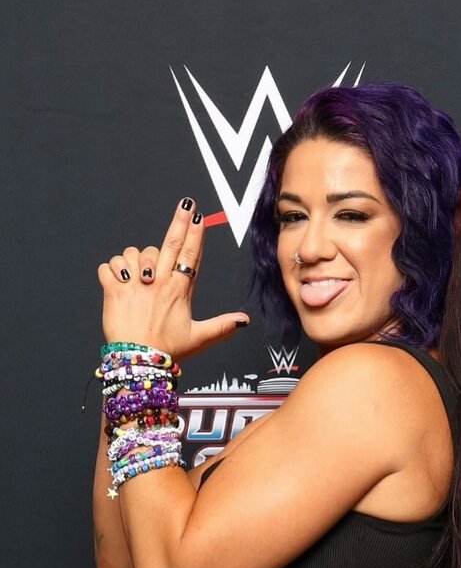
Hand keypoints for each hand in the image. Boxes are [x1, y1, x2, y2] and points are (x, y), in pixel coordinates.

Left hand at [97, 197, 249, 359]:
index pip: (190, 255)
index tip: (198, 216)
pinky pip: (108, 266)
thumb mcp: (199, 338)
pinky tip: (116, 281)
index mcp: (179, 291)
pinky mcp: (113, 290)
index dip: (195, 234)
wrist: (139, 363)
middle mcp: (158, 283)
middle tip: (186, 204)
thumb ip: (222, 326)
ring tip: (136, 275)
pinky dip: (110, 270)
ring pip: (134, 253)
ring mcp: (135, 285)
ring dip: (135, 258)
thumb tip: (245, 320)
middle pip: (170, 245)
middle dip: (179, 222)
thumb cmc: (168, 351)